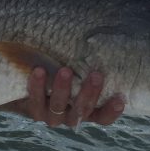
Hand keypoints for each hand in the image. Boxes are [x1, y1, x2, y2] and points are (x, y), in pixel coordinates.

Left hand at [2, 67, 124, 128]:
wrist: (28, 84)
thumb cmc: (63, 71)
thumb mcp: (79, 71)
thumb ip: (90, 63)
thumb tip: (110, 33)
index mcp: (87, 112)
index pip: (103, 117)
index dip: (113, 110)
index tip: (121, 97)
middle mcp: (71, 117)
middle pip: (83, 110)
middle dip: (90, 92)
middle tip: (96, 74)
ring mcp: (52, 116)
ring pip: (59, 106)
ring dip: (63, 88)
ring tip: (65, 70)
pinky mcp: (33, 111)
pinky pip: (35, 100)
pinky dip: (37, 86)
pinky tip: (39, 70)